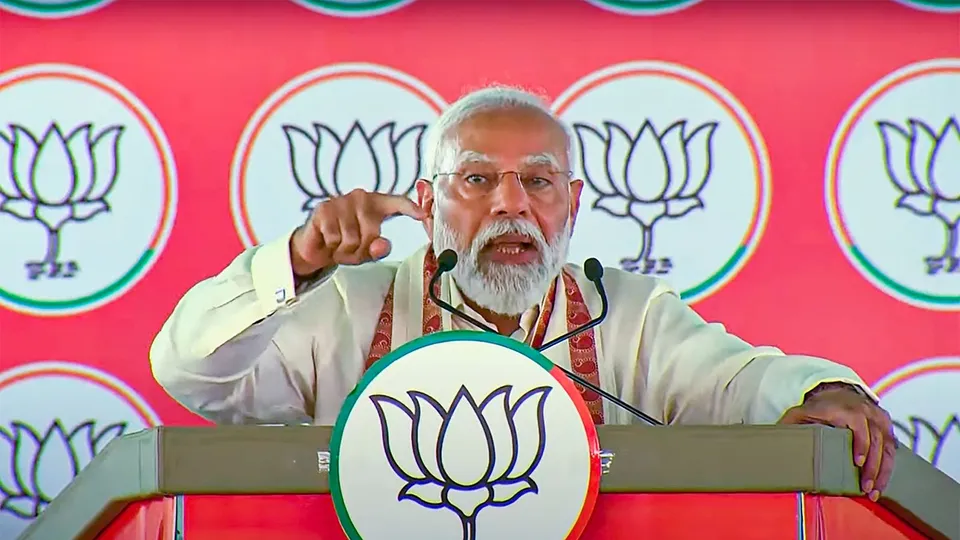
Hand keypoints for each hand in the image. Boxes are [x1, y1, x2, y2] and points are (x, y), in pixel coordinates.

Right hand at [290, 189, 425, 274]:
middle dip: (362, 249)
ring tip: (339, 245)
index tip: (423, 214)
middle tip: (351, 249)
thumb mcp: (366, 251)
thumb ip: (378, 249)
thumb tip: (382, 245)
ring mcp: (341, 201)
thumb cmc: (345, 244)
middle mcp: (360, 197)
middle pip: (372, 232)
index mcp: (376, 204)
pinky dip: (331, 246)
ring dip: (345, 250)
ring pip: (352, 239)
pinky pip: (335, 238)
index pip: (397, 202)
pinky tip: (327, 240)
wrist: (315, 245)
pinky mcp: (324, 209)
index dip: (410, 208)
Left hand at [779, 384, 896, 500]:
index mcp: (846, 409)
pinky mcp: (886, 426)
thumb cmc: (817, 407)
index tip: (856, 462)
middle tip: (866, 487)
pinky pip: (893, 448)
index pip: (858, 425)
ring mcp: (879, 418)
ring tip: (874, 492)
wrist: (836, 392)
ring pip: (888, 447)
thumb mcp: (800, 413)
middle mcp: (867, 411)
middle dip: (873, 467)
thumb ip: (790, 425)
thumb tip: (773, 439)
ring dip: (883, 471)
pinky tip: (882, 483)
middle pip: (876, 441)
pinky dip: (888, 467)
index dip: (860, 444)